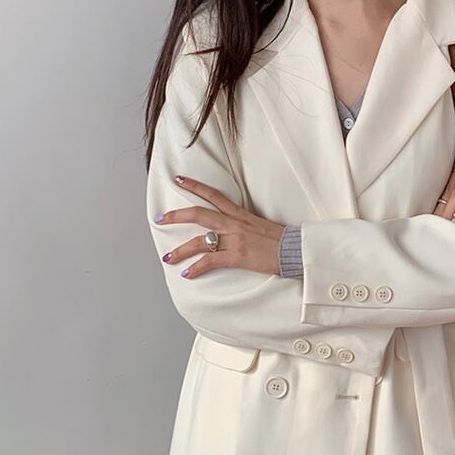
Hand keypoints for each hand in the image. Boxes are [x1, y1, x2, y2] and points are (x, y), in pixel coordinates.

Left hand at [155, 175, 285, 277]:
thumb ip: (243, 223)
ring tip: (168, 258)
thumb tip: (231, 228)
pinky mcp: (236, 256)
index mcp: (239, 214)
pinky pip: (209, 262)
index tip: (179, 180)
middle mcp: (233, 223)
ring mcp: (234, 240)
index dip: (194, 185)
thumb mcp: (260, 224)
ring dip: (180, 251)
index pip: (213, 195)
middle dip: (176, 216)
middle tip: (160, 219)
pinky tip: (187, 274)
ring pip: (198, 242)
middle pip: (197, 215)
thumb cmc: (281, 240)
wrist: (294, 250)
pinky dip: (196, 269)